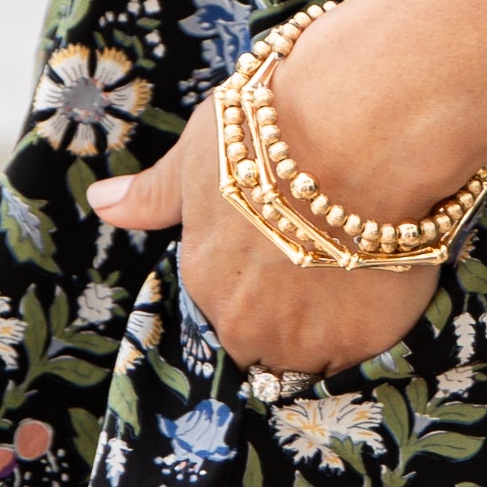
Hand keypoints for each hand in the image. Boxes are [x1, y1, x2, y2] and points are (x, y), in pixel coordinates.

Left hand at [86, 92, 444, 379]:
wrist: (359, 132)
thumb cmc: (272, 132)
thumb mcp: (196, 155)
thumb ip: (153, 194)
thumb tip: (103, 203)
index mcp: (205, 282)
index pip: (222, 305)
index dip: (254, 276)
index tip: (280, 246)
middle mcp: (249, 326)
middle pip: (265, 340)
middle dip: (288, 310)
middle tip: (321, 255)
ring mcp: (309, 340)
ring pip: (315, 354)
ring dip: (330, 322)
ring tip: (353, 263)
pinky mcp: (367, 339)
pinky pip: (366, 346)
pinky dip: (376, 317)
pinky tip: (383, 267)